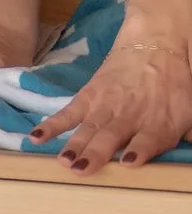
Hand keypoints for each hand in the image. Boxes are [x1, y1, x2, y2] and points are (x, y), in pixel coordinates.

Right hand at [30, 7, 191, 171]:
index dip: (138, 151)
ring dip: (75, 145)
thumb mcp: (190, 110)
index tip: (128, 162)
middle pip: (112, 137)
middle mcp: (130, 117)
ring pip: (89, 129)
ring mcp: (106, 107)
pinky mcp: (88, 98)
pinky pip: (68, 113)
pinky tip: (37, 137)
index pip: (148, 140)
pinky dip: (52, 124)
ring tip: (64, 161)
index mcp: (158, 123)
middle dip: (96, 153)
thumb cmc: (174, 85)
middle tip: (81, 169)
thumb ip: (189, 134)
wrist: (157, 44)